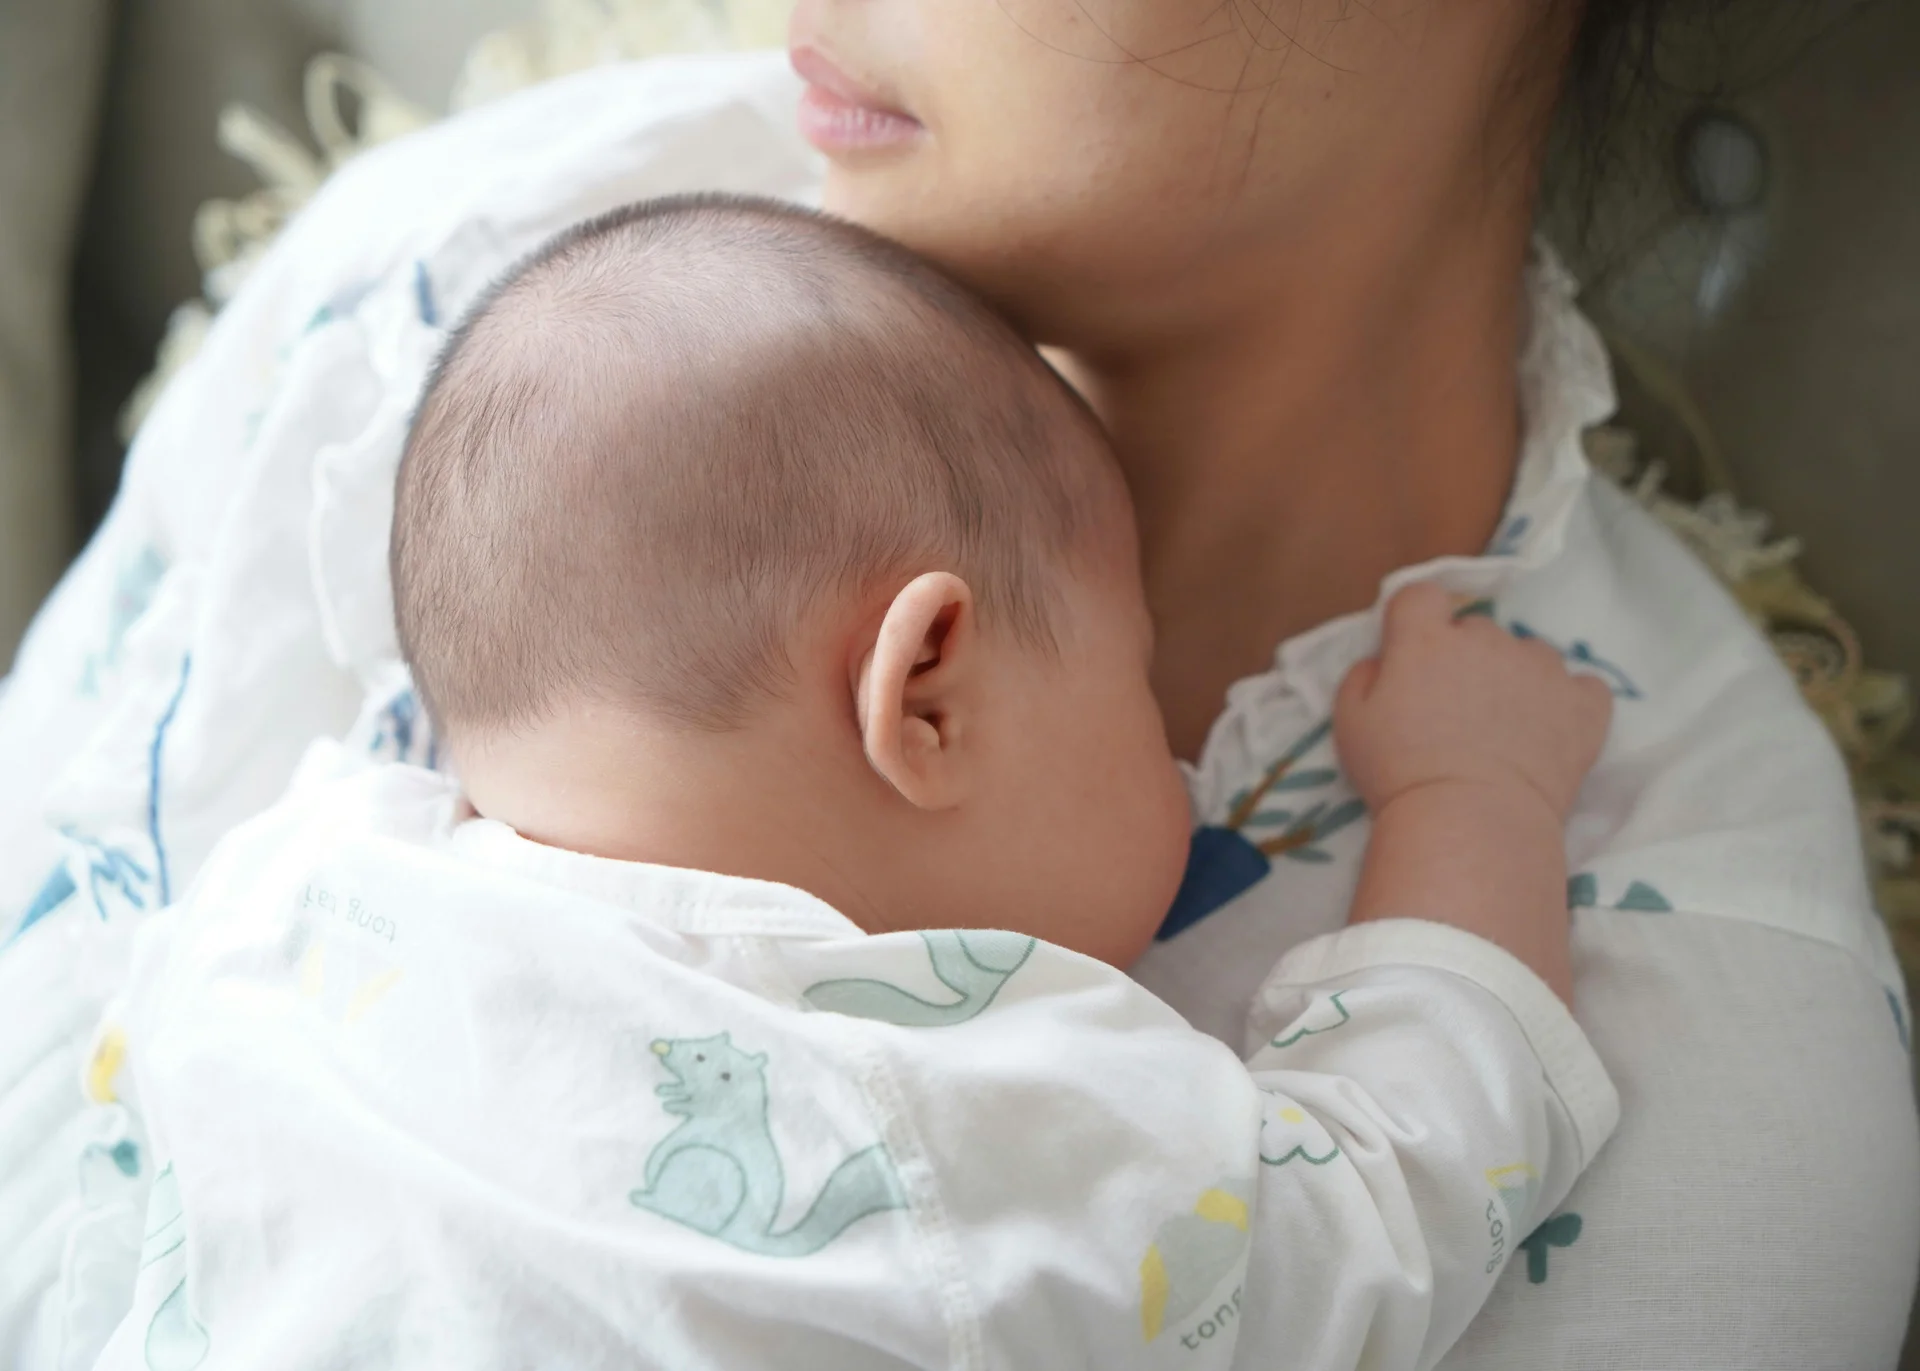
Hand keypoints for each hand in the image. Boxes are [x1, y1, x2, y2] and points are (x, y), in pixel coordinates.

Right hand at [1334, 584, 1612, 823]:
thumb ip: (1362, 677)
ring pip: (1530, 654)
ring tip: (1507, 727)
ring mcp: (1542, 669)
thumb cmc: (1399, 774)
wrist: (1471, 821)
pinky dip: (1569, 702)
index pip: (1421, 596)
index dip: (1416, 621)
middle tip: (1454, 711)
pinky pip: (1583, 686)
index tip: (1412, 654)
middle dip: (1465, 659)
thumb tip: (1382, 661)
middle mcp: (1487, 640)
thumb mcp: (1350, 724)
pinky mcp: (1583, 704)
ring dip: (1517, 677)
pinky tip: (1553, 730)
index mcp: (1426, 639)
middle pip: (1477, 629)